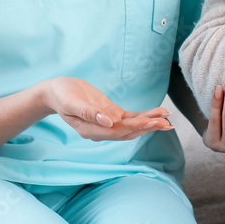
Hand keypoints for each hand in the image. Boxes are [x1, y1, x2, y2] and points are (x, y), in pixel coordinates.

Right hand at [43, 77, 172, 141]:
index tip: (150, 121)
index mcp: (91, 130)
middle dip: (148, 127)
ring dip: (150, 122)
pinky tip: (157, 113)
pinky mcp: (111, 114)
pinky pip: (130, 117)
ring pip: (132, 125)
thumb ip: (89, 113)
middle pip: (129, 131)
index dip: (135, 126)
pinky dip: (144, 115)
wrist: (56, 92)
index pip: (117, 131)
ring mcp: (108, 123)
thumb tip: (108, 122)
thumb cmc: (61, 96)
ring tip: (168, 119)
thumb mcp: (71, 103)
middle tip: (166, 122)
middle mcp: (102, 130)